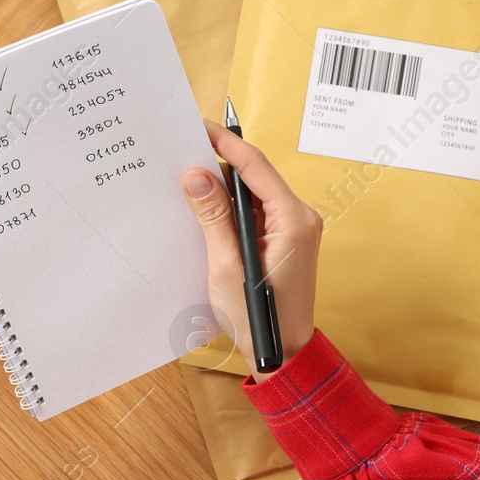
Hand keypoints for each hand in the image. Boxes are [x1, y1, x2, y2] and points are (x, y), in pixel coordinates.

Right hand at [182, 120, 320, 379]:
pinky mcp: (283, 240)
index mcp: (293, 219)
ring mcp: (292, 229)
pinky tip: (203, 210)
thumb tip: (196, 175)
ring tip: (185, 180)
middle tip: (181, 152)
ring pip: (251, 194)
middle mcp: (299, 218)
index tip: (199, 126)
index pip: (255, 165)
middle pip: (254, 176)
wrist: (283, 353)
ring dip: (221, 188)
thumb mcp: (227, 265)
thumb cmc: (259, 318)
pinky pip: (253, 212)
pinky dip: (229, 209)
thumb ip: (213, 216)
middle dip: (218, 164)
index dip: (226, 143)